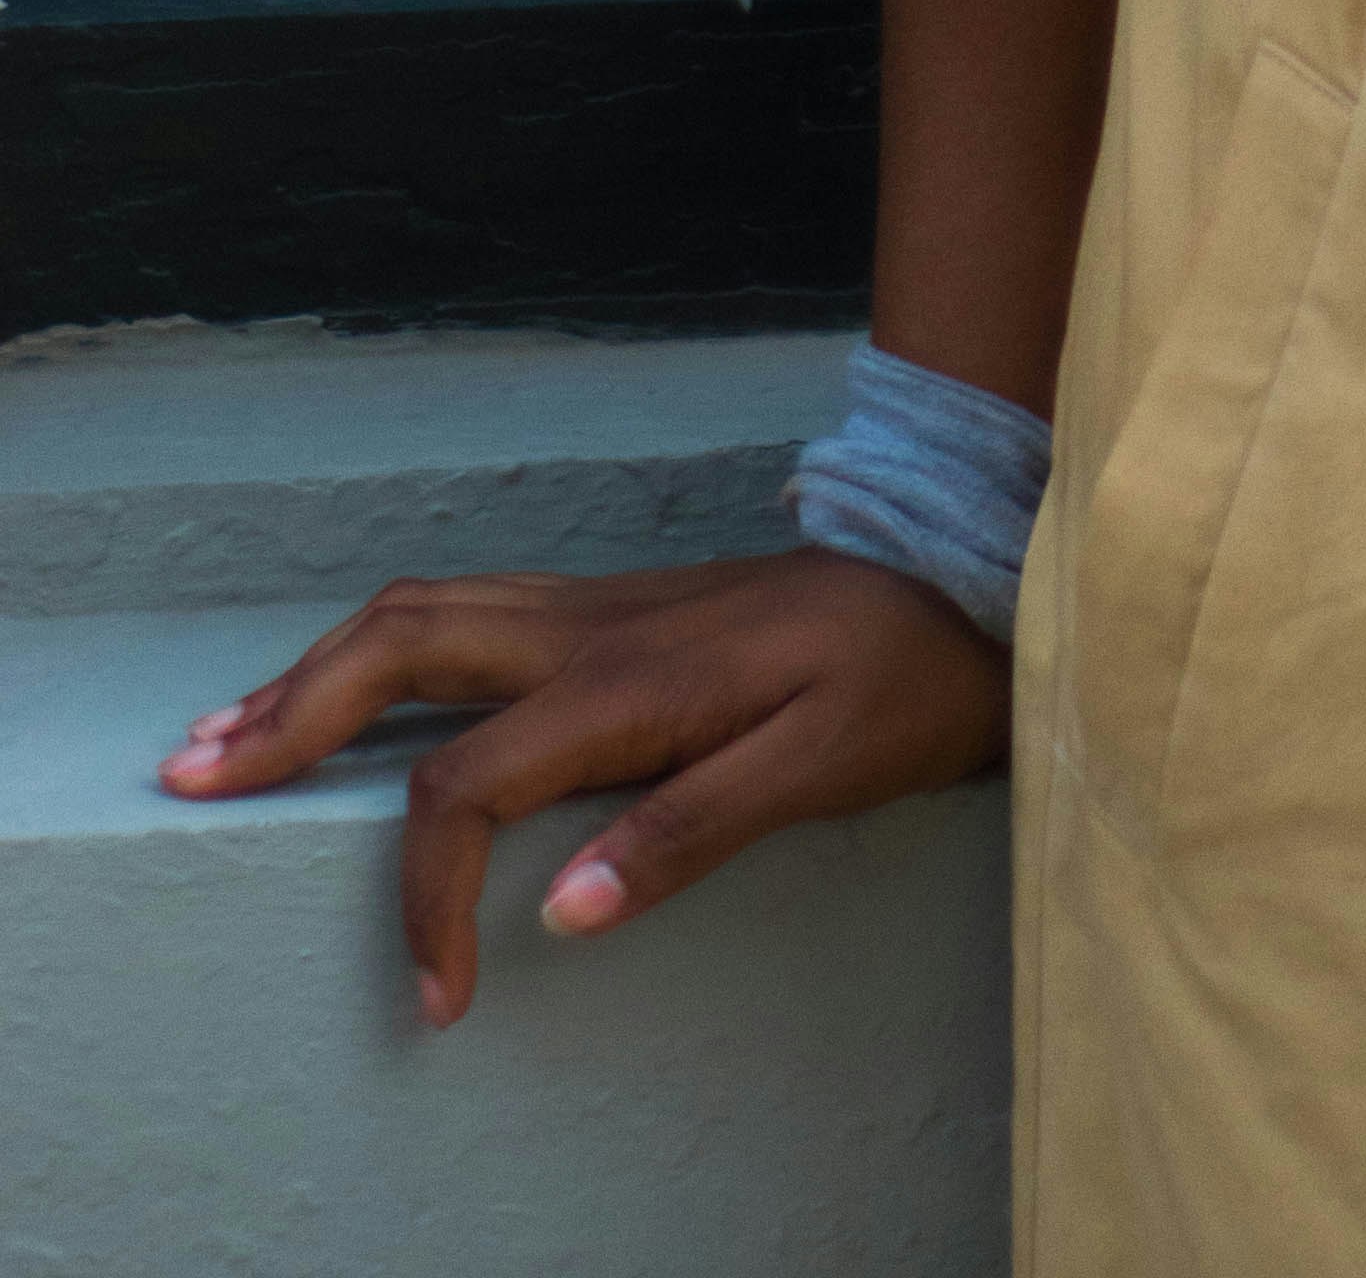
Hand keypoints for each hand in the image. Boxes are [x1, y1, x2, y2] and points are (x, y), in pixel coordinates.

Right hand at [157, 543, 1009, 1021]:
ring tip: (232, 731)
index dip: (430, 898)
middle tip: (193, 775)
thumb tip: (558, 913)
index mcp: (632, 680)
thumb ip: (690, 834)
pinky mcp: (609, 612)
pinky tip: (351, 686)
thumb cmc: (901, 682)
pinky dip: (379, 649)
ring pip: (420, 614)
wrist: (962, 577)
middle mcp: (592, 628)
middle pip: (401, 647)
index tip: (441, 998)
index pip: (469, 785)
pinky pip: (463, 614)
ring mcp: (595, 608)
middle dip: (291, 713)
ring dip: (317, 670)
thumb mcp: (820, 767)